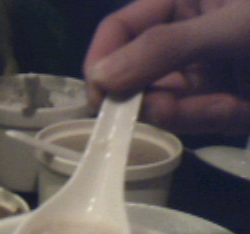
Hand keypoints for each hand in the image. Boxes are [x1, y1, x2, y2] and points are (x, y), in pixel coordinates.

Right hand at [83, 0, 249, 133]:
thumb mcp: (231, 26)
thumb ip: (164, 48)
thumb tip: (100, 78)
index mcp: (180, 3)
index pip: (119, 30)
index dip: (102, 62)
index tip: (99, 99)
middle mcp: (182, 39)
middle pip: (134, 74)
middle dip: (149, 97)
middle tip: (166, 109)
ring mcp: (200, 73)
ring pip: (163, 104)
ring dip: (187, 113)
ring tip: (225, 105)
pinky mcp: (218, 103)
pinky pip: (194, 121)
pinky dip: (212, 120)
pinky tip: (238, 109)